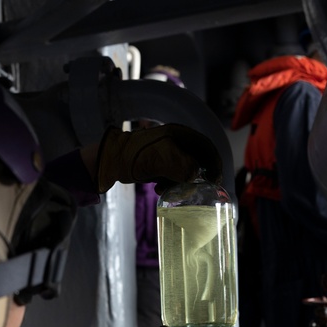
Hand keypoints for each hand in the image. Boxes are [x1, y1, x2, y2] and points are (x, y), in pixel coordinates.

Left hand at [95, 124, 222, 193]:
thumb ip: (181, 165)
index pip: (206, 147)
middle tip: (196, 191)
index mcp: (180, 134)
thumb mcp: (160, 159)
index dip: (214, 163)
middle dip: (197, 177)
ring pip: (185, 170)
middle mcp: (177, 142)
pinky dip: (170, 185)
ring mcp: (168, 153)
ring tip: (171, 191)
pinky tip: (159, 190)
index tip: (215, 180)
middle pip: (198, 160)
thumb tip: (196, 175)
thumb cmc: (135, 155)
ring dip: (181, 183)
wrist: (112, 160)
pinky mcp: (160, 164)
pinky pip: (173, 176)